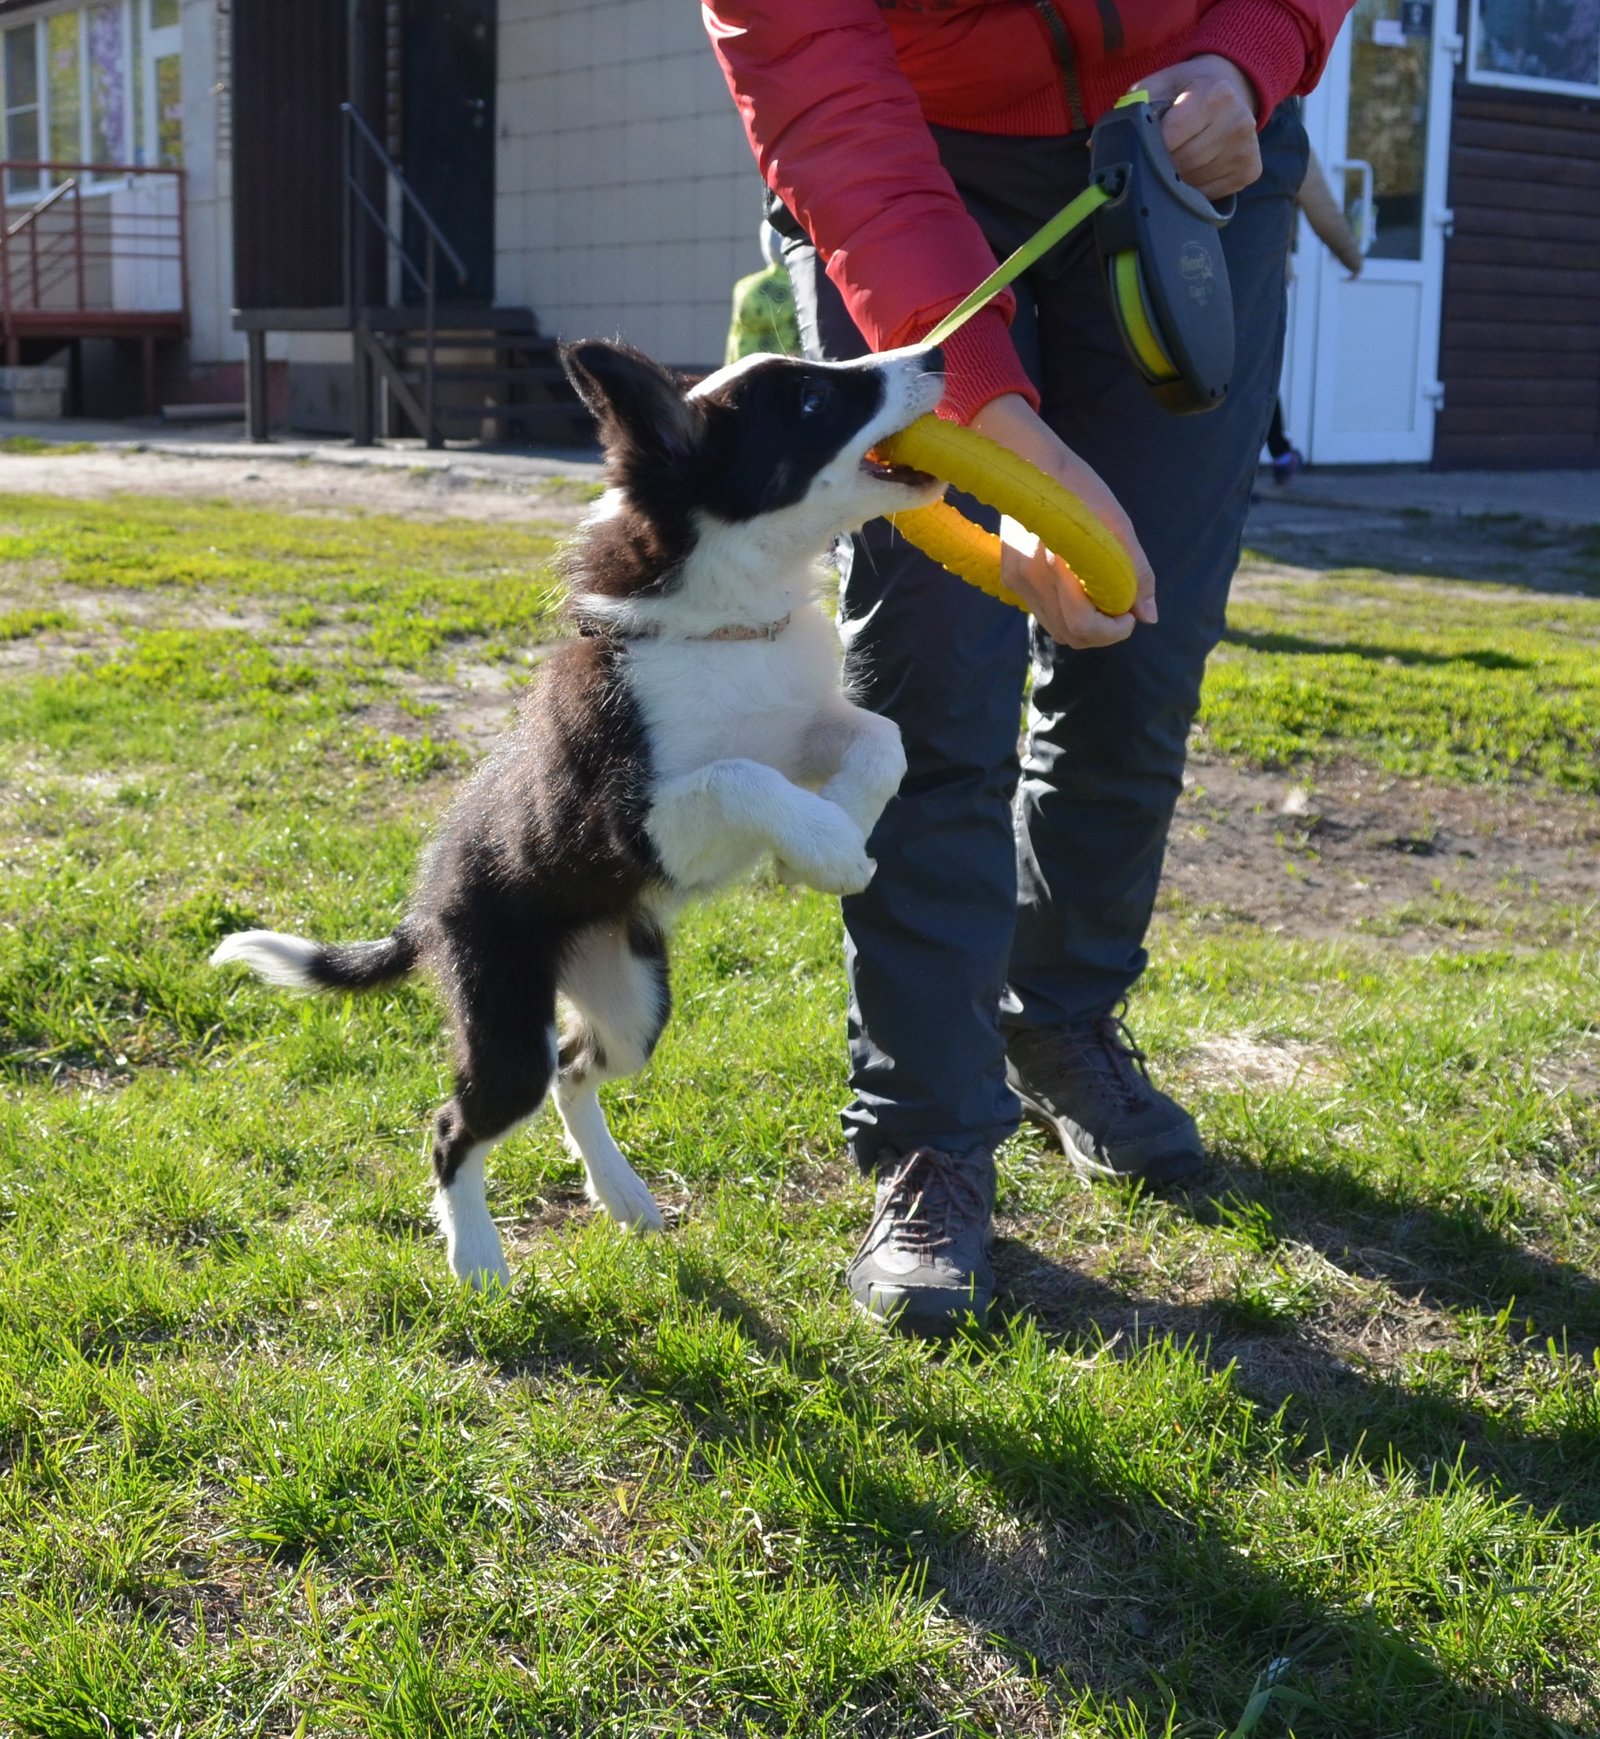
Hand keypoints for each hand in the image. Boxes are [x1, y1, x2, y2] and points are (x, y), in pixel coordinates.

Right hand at [967, 394, 1155, 647]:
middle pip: (1070, 635)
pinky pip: (1043, 611)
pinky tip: (1080, 586)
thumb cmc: (1078, 486)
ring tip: (1103, 598)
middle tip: (1122, 611)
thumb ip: (1135, 572)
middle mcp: (1029, 579)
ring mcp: (1016, 580)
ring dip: (1085, 625)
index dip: (1113, 631)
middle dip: (1102, 633)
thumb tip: (1149, 616)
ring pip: (1056, 628)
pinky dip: (1067, 611)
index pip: (1083, 627)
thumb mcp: (1117, 524)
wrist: (1029, 460)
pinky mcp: (1011, 576)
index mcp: (1053, 565)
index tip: (1129, 615)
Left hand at [1140, 54, 1261, 201]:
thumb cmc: (1189, 88)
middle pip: (1182, 164)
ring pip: (1193, 183)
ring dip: (1176, 179)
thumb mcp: (1162, 83)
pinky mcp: (1250, 171)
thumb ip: (1136, 107)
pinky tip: (1194, 168)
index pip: (1169, 140)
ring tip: (1177, 157)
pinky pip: (1208, 194)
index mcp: (1214, 95)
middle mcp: (1237, 122)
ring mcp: (1246, 149)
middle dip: (1162, 164)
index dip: (1150, 147)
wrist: (1233, 86)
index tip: (1145, 143)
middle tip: (1159, 153)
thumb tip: (1103, 144)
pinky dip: (1194, 188)